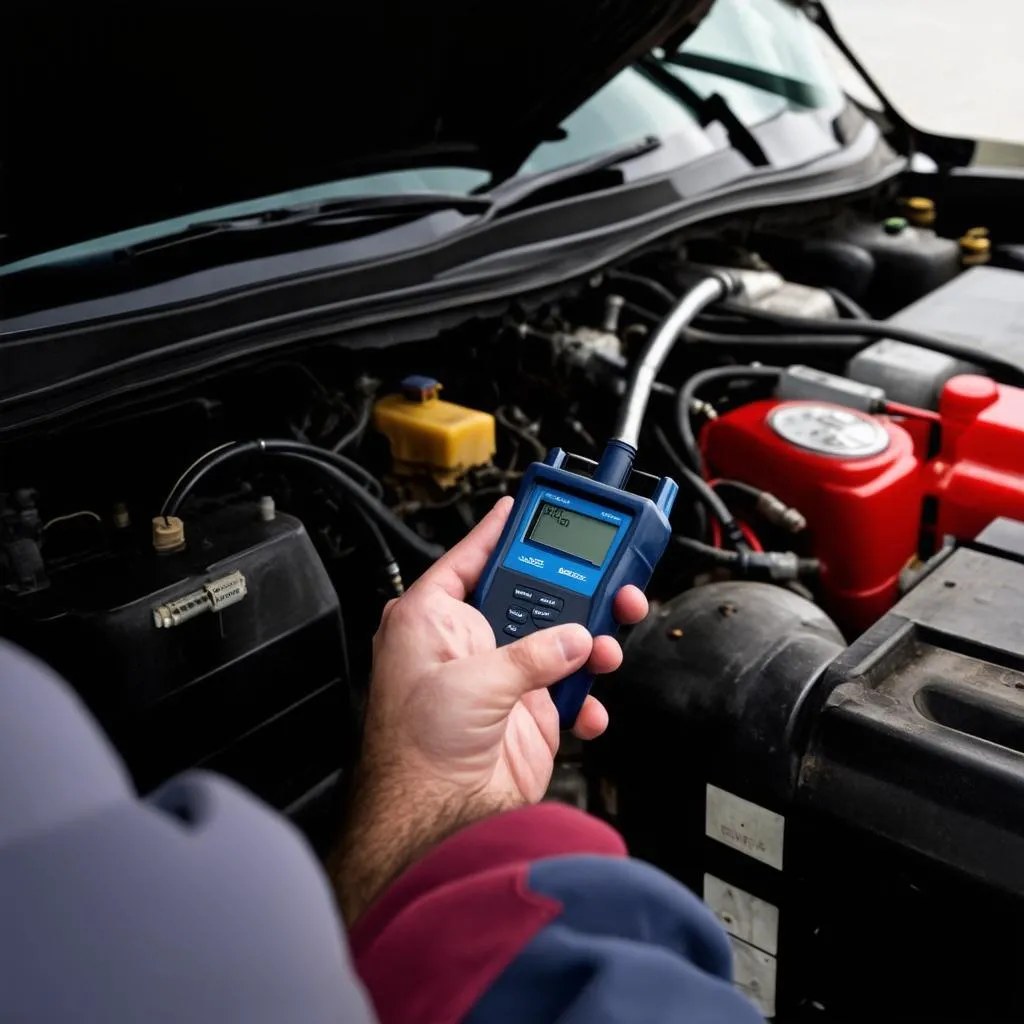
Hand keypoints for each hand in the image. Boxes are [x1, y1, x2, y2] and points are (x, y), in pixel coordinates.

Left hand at [331, 497, 647, 921]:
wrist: (437, 820)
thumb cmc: (415, 752)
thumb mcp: (472, 683)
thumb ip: (530, 654)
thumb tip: (570, 638)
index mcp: (434, 621)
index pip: (469, 559)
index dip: (497, 532)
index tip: (521, 507)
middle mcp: (468, 644)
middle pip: (529, 598)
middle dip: (570, 591)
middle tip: (607, 579)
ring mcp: (501, 679)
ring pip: (558, 641)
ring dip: (590, 641)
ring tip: (610, 642)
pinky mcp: (528, 713)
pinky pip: (571, 690)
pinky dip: (589, 696)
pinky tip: (589, 703)